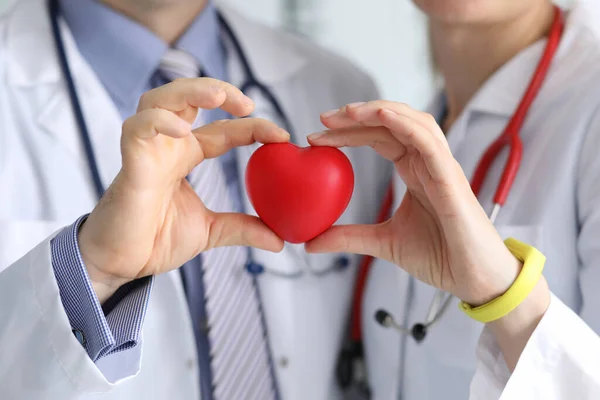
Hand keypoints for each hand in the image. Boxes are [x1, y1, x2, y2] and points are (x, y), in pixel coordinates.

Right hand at [78, 78, 288, 302]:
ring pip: (160, 99)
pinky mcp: (130, 163)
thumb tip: (279, 240)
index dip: (253, 127)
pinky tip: (182, 129)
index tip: (282, 136)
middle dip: (219, 90)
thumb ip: (243, 229)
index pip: (224, 130)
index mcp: (187, 156)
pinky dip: (158, 121)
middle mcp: (168, 146)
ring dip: (190, 91)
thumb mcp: (211, 232)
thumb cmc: (156, 241)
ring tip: (218, 96)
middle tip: (248, 103)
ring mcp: (148, 150)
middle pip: (188, 98)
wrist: (123, 265)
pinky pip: (137, 128)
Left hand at [307, 101, 550, 369]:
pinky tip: (380, 115)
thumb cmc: (440, 257)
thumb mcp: (383, 243)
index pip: (378, 138)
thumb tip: (310, 243)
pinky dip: (405, 124)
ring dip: (378, 111)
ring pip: (412, 122)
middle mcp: (427, 162)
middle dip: (357, 116)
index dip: (348, 132)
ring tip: (346, 111)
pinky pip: (428, 142)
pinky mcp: (451, 178)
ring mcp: (441, 167)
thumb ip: (349, 238)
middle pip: (391, 123)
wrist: (474, 280)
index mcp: (414, 171)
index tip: (315, 137)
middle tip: (323, 117)